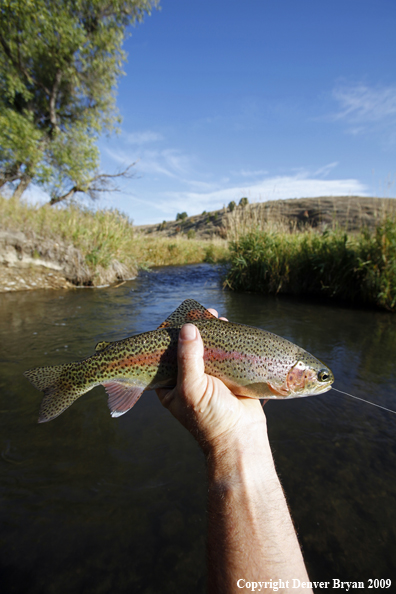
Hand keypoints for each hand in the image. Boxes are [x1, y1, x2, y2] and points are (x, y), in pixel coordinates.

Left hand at [156, 308, 267, 454]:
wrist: (241, 438)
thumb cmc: (210, 419)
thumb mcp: (192, 388)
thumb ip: (188, 358)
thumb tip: (187, 328)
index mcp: (171, 385)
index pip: (164, 355)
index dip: (168, 337)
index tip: (173, 320)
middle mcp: (188, 379)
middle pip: (187, 348)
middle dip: (193, 330)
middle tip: (199, 314)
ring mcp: (209, 377)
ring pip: (207, 348)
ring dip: (211, 332)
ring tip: (217, 316)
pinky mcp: (228, 375)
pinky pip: (225, 353)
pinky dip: (226, 340)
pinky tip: (229, 327)